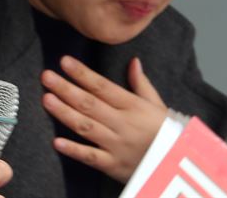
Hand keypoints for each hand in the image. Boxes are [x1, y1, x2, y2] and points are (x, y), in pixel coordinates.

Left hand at [41, 56, 166, 182]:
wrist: (180, 165)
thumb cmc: (167, 132)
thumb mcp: (158, 105)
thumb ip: (141, 84)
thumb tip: (133, 61)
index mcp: (133, 106)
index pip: (102, 86)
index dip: (82, 73)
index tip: (65, 61)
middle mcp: (123, 123)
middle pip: (89, 104)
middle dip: (66, 89)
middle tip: (46, 76)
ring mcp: (116, 145)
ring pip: (86, 127)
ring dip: (65, 113)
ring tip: (47, 99)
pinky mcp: (113, 165)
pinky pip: (91, 157)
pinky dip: (74, 150)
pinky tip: (56, 141)